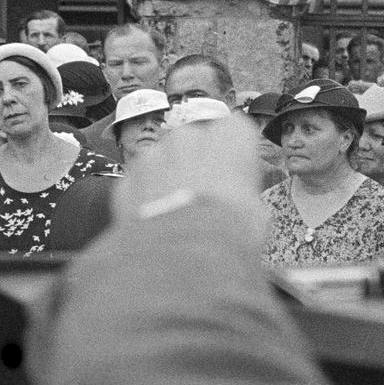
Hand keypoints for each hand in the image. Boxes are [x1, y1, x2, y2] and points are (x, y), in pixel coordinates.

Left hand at [114, 115, 264, 243]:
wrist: (182, 254)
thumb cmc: (230, 230)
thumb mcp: (255, 214)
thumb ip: (243, 193)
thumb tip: (238, 202)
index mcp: (230, 136)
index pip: (235, 129)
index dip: (233, 154)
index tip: (234, 175)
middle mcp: (190, 135)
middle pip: (195, 142)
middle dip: (196, 162)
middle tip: (202, 197)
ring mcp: (154, 153)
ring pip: (163, 159)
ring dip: (167, 177)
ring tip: (176, 213)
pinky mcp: (128, 177)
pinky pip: (140, 181)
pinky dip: (144, 196)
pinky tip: (155, 221)